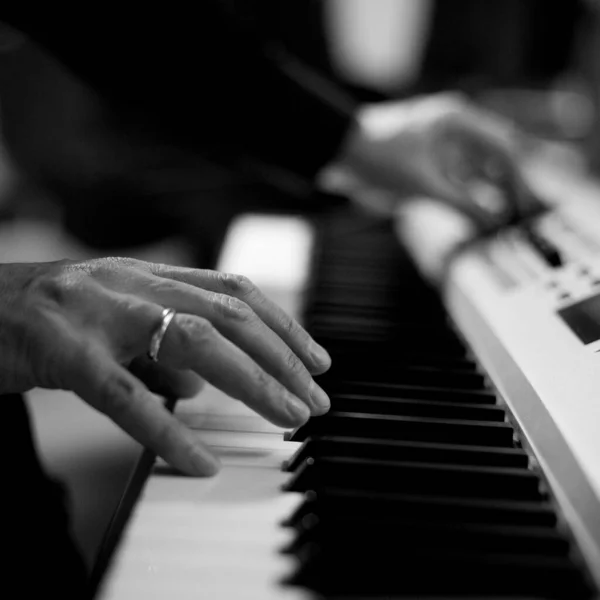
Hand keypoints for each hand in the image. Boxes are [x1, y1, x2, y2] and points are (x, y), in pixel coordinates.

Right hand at [0, 258, 330, 474]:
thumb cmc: (40, 316)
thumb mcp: (111, 322)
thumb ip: (158, 349)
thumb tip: (204, 385)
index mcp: (146, 274)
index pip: (234, 291)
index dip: (283, 323)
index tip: (317, 359)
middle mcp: (131, 283)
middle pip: (230, 315)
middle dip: (283, 357)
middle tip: (316, 397)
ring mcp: (98, 312)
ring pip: (195, 341)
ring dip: (251, 382)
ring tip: (287, 416)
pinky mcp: (62, 350)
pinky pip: (125, 395)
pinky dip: (168, 431)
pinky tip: (201, 460)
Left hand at [332, 93, 528, 225]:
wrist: (337, 152)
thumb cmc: (377, 154)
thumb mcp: (423, 182)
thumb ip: (461, 202)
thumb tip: (494, 221)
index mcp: (459, 120)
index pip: (507, 147)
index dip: (521, 178)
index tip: (528, 205)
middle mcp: (456, 131)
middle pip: (496, 161)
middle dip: (508, 191)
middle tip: (518, 220)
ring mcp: (443, 148)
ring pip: (478, 175)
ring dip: (488, 200)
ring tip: (500, 226)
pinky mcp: (429, 167)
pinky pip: (458, 185)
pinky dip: (468, 202)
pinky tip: (476, 221)